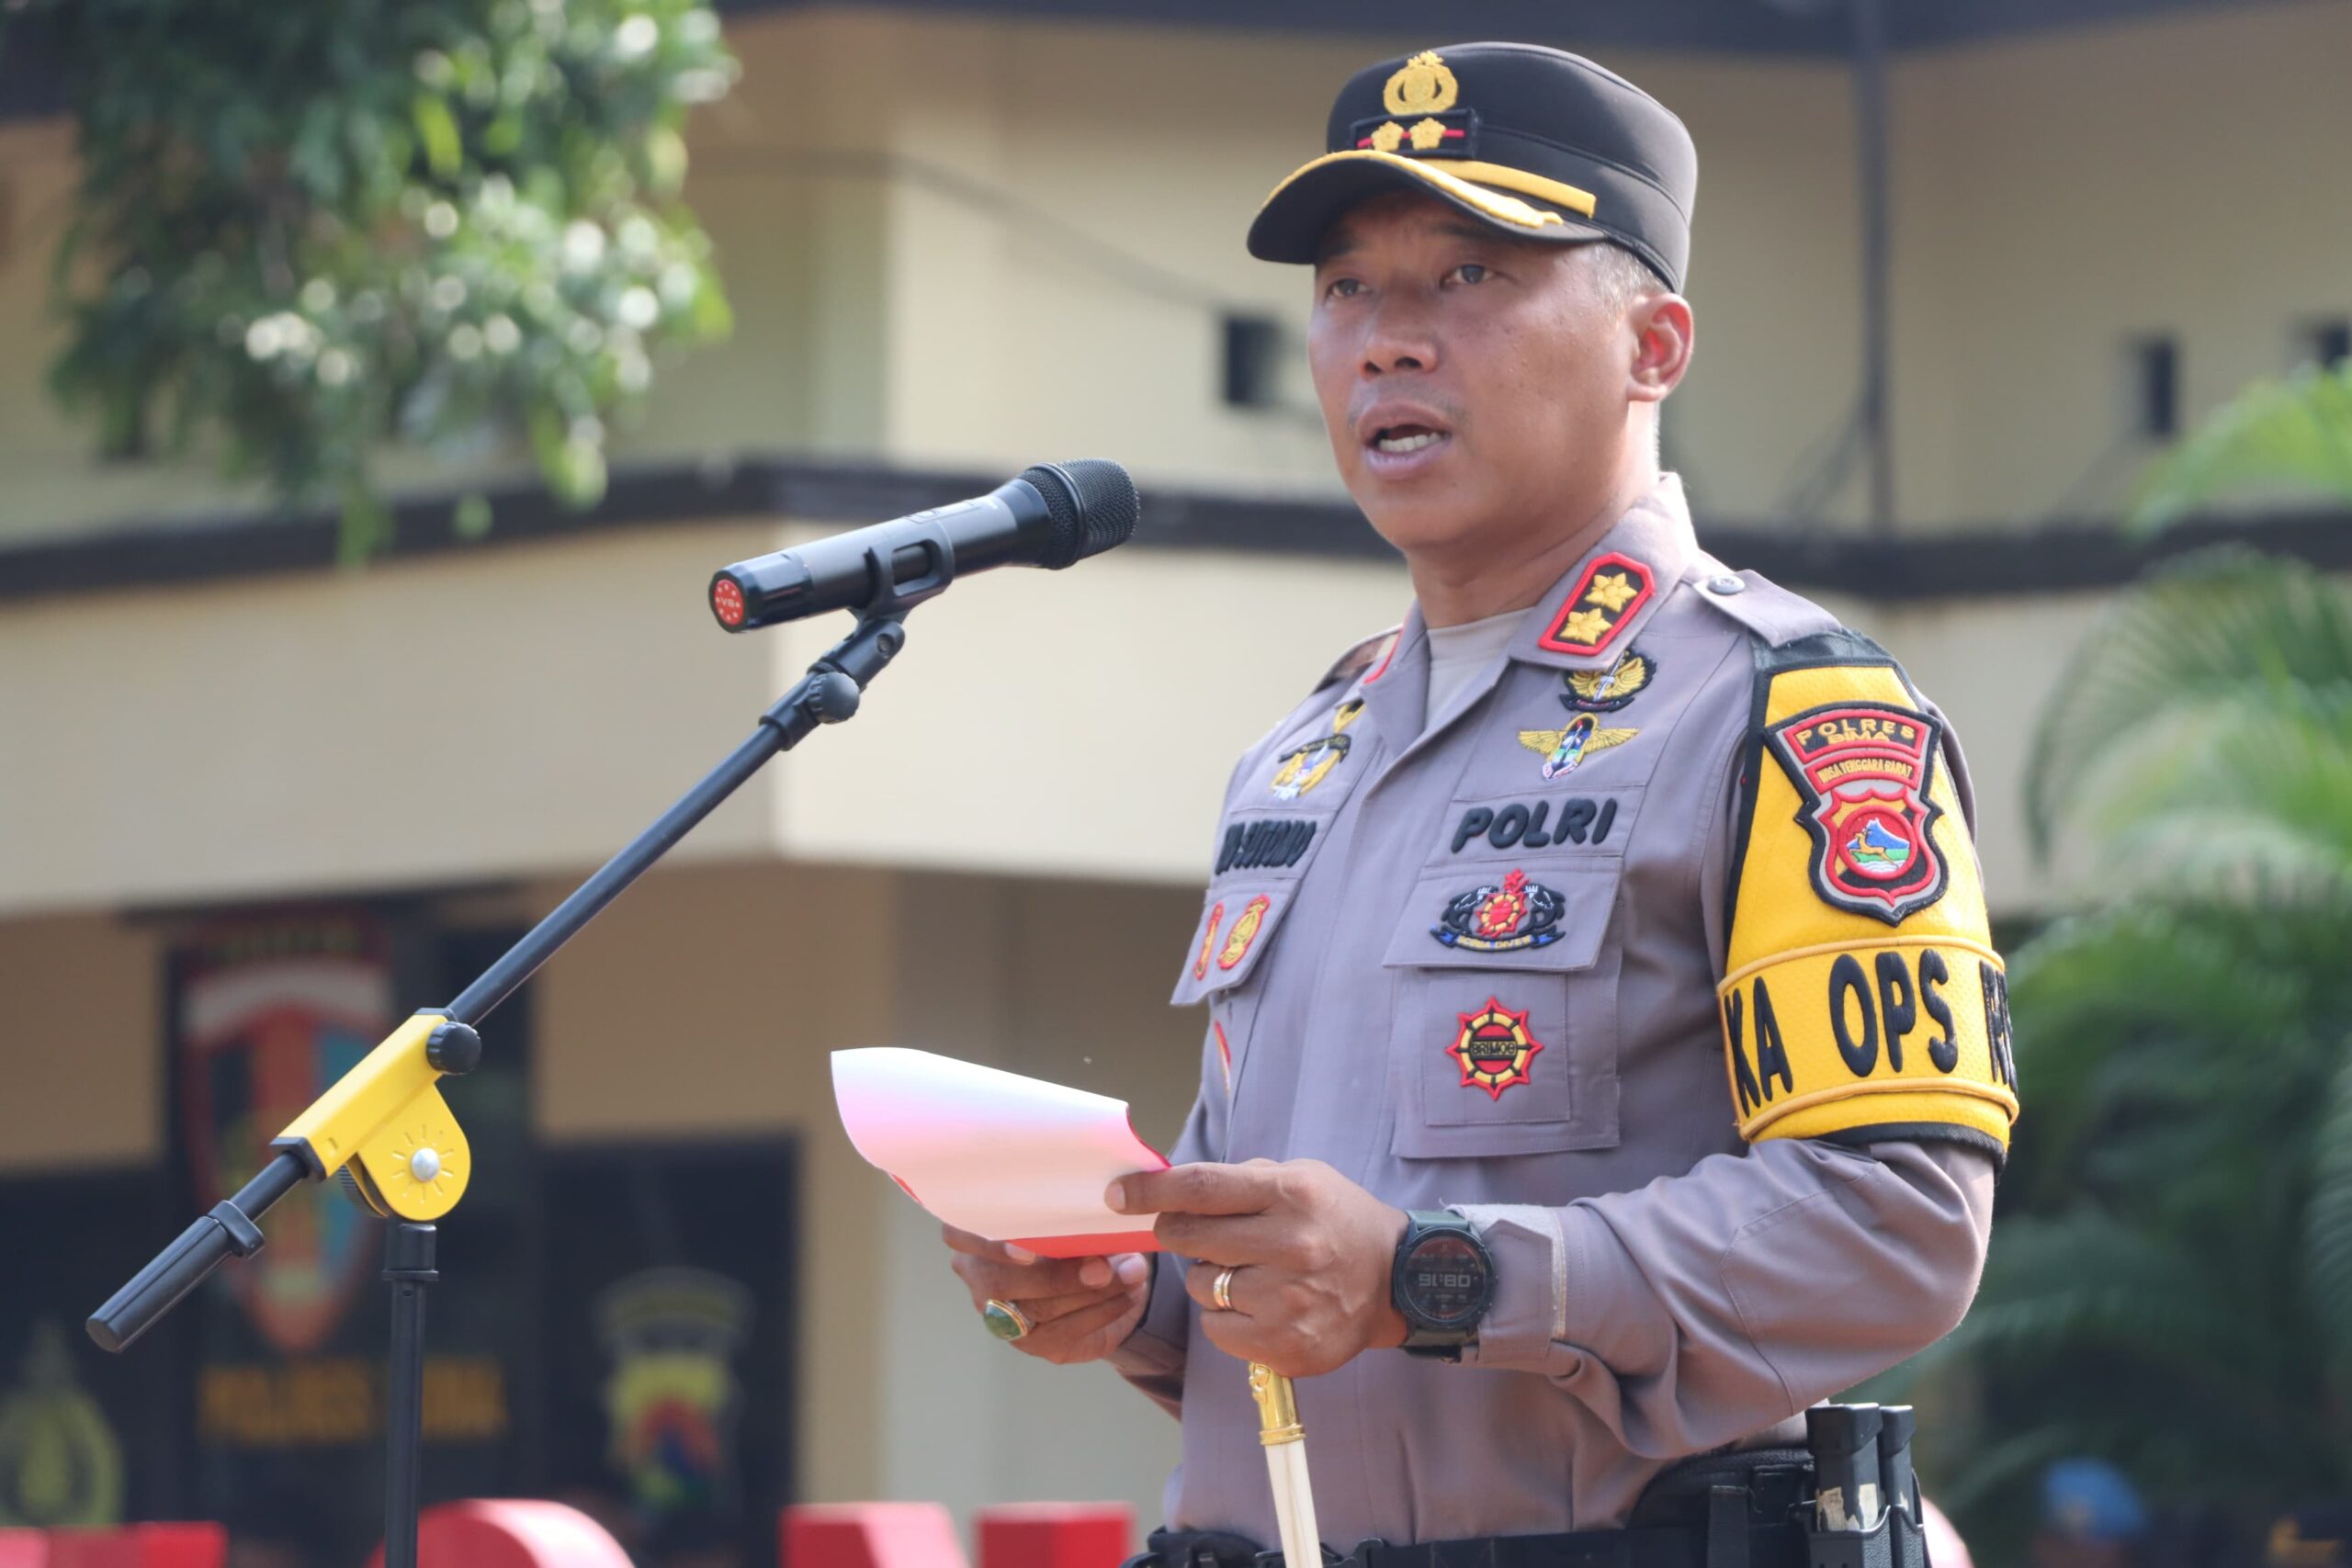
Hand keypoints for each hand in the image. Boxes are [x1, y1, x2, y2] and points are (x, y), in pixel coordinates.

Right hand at [943, 1224, 1151, 1365]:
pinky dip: (1101, 1311)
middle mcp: (979, 1274)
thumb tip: (1103, 1219)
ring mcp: (1000, 1314)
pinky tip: (1127, 1295)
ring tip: (1130, 1274)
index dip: (987, 1244)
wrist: (1109, 1277)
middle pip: (1000, 1282)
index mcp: (976, 1229)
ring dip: (1089, 1292)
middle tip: (1102, 1267)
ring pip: (1035, 1308)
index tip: (1027, 1252)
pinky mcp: (1031, 1342)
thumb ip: (1076, 1215)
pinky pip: (1063, 1332)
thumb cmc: (1080, 1229)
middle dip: (1057, 1275)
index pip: (958, 1234)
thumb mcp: (1076, 1213)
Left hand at [1109, 1159, 1408, 1377]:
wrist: (1398, 1280)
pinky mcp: (1287, 1345)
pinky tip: (1256, 1306)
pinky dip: (1224, 1318)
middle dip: (1178, 1232)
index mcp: (1291, 1194)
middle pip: (1190, 1237)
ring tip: (1247, 1273)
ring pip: (1200, 1287)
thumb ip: (1239, 1181)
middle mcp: (1291, 1245)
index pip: (1201, 1187)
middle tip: (1195, 1233)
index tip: (1118, 1195)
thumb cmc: (1338, 1221)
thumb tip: (1169, 1186)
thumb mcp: (1301, 1178)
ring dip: (1208, 1279)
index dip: (1151, 1190)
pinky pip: (1217, 1329)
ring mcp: (1289, 1300)